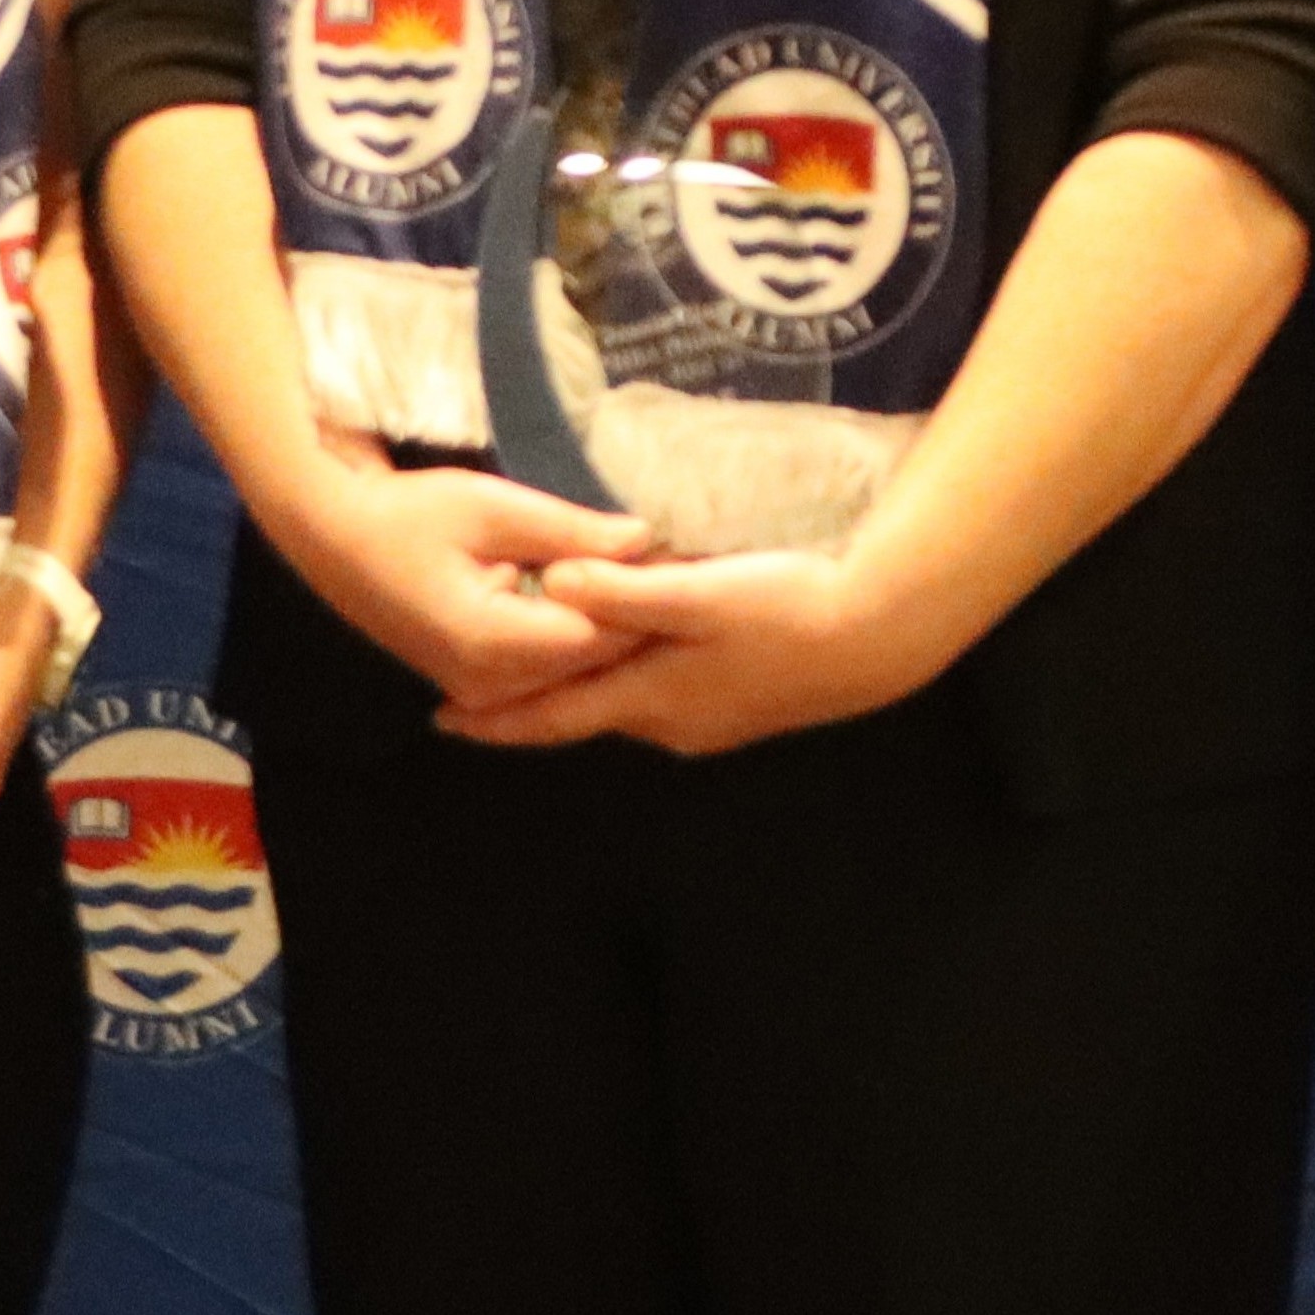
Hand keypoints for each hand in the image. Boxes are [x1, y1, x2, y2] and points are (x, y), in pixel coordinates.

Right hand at [259, 458, 666, 713]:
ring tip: (652, 579)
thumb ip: (572, 532)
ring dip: (607, 631)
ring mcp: (478, 690)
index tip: (685, 561)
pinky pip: (542, 673)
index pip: (600, 637)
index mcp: (495, 643)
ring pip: (570, 674)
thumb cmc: (409, 512)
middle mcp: (489, 683)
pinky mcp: (472, 683)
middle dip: (634, 618)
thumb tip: (647, 539)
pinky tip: (604, 603)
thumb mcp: (494, 508)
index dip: (646, 600)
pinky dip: (574, 640)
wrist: (333, 536)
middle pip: (590, 664)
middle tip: (680, 567)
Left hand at [442, 544, 969, 755]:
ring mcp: (706, 723)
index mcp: (649, 699)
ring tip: (539, 672)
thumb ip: (621, 594)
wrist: (873, 641)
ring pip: (621, 708)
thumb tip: (548, 590)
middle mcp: (669, 724)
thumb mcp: (698, 594)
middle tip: (474, 693)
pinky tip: (626, 661)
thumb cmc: (785, 610)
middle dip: (529, 705)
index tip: (441, 720)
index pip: (552, 716)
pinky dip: (621, 684)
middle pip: (582, 716)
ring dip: (578, 693)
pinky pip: (656, 699)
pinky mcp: (736, 707)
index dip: (495, 720)